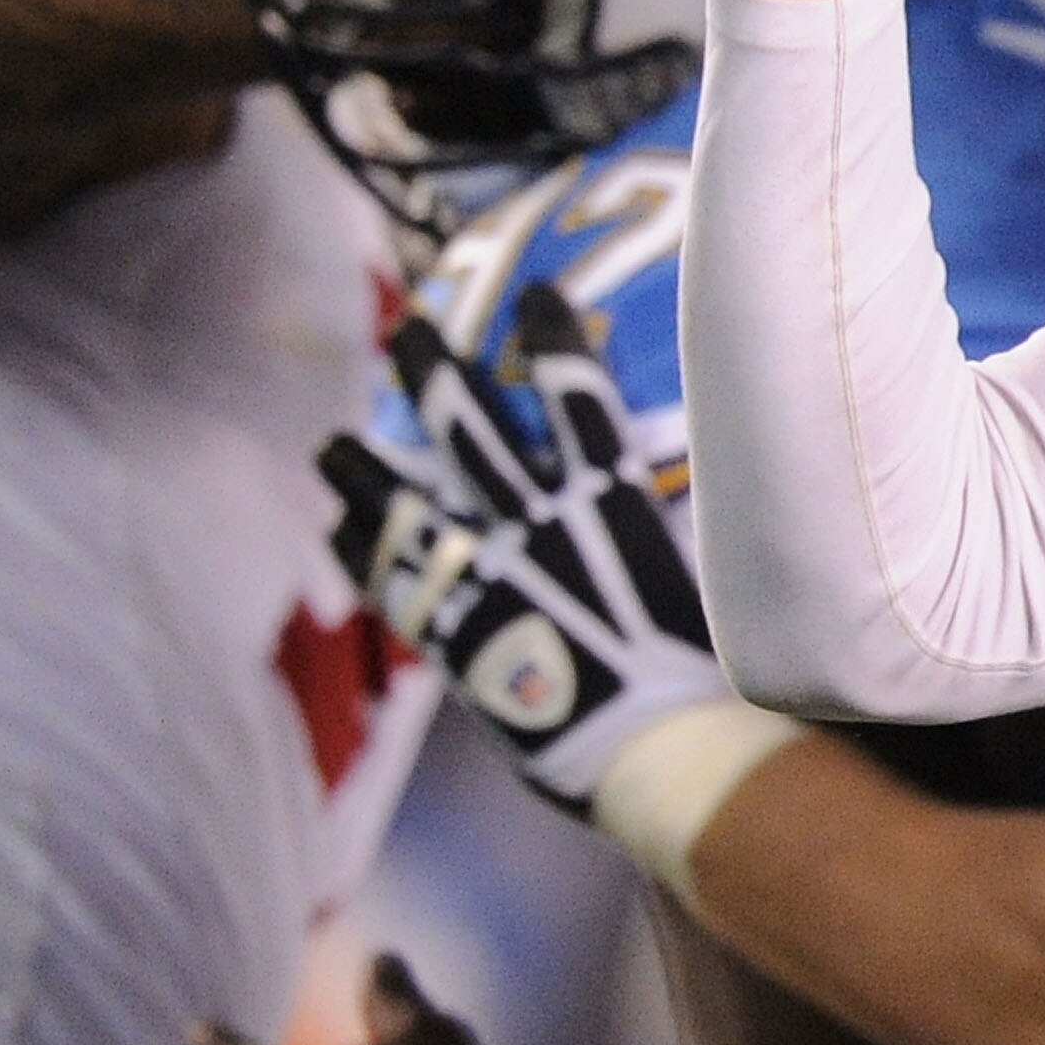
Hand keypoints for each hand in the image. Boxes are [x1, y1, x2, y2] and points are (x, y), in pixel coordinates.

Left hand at [324, 282, 730, 810]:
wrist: (664, 749)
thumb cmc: (712, 672)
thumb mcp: (711, 579)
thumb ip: (682, 535)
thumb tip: (706, 504)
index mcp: (611, 501)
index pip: (576, 394)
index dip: (553, 336)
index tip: (535, 295)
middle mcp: (539, 524)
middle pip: (470, 429)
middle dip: (434, 373)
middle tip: (408, 331)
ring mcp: (489, 577)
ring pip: (408, 501)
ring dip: (366, 469)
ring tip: (331, 444)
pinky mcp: (457, 634)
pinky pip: (391, 582)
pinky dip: (360, 553)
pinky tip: (337, 534)